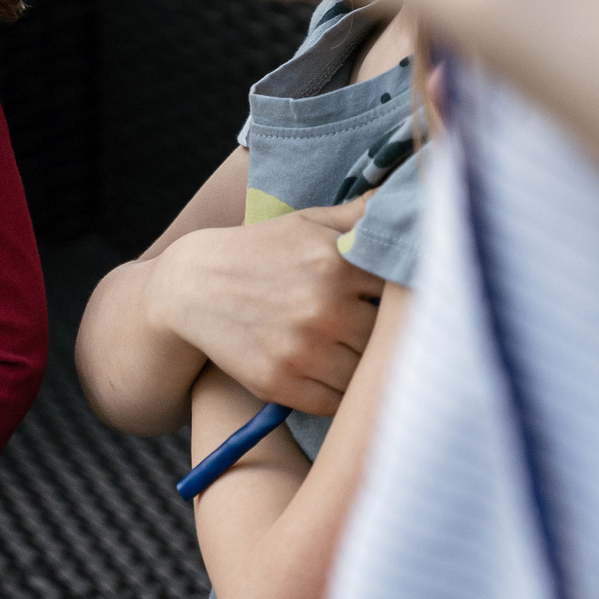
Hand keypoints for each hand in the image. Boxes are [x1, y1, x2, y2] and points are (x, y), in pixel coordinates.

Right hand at [152, 199, 381, 415]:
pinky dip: (338, 393)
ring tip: (350, 352)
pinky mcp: (280, 382)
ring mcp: (302, 349)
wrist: (189, 286)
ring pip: (366, 374)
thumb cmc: (259, 251)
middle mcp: (323, 307)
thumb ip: (361, 215)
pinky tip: (327, 371)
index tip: (395, 303)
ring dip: (364, 368)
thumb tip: (409, 195)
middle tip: (373, 332)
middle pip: (388, 338)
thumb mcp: (306, 223)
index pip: (403, 295)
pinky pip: (336, 402)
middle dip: (384, 336)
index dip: (404, 301)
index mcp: (338, 263)